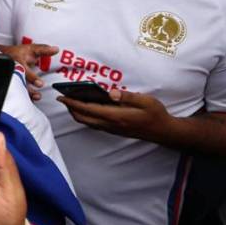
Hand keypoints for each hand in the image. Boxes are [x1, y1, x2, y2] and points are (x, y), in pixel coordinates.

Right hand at [0, 43, 57, 100]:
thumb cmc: (18, 53)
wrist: (4, 56)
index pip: (24, 70)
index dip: (32, 78)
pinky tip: (32, 99)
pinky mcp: (14, 84)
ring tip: (37, 97)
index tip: (40, 84)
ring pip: (18, 89)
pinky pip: (18, 91)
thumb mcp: (31, 48)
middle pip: (20, 82)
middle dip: (28, 90)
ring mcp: (13, 79)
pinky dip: (25, 96)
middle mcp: (14, 71)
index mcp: (18, 61)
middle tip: (38, 95)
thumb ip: (43, 49)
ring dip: (27, 94)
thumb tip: (56, 49)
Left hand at [58, 89, 175, 141]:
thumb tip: (111, 92)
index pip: (88, 109)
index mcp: (116, 116)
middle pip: (83, 117)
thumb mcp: (145, 101)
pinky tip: (86, 107)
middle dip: (70, 108)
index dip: (73, 103)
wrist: (163, 131)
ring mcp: (111, 129)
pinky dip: (85, 116)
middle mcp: (111, 124)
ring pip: (87, 122)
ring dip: (77, 112)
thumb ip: (127, 97)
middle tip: (63, 96)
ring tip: (71, 100)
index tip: (62, 96)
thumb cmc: (155, 114)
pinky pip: (94, 124)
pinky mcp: (114, 130)